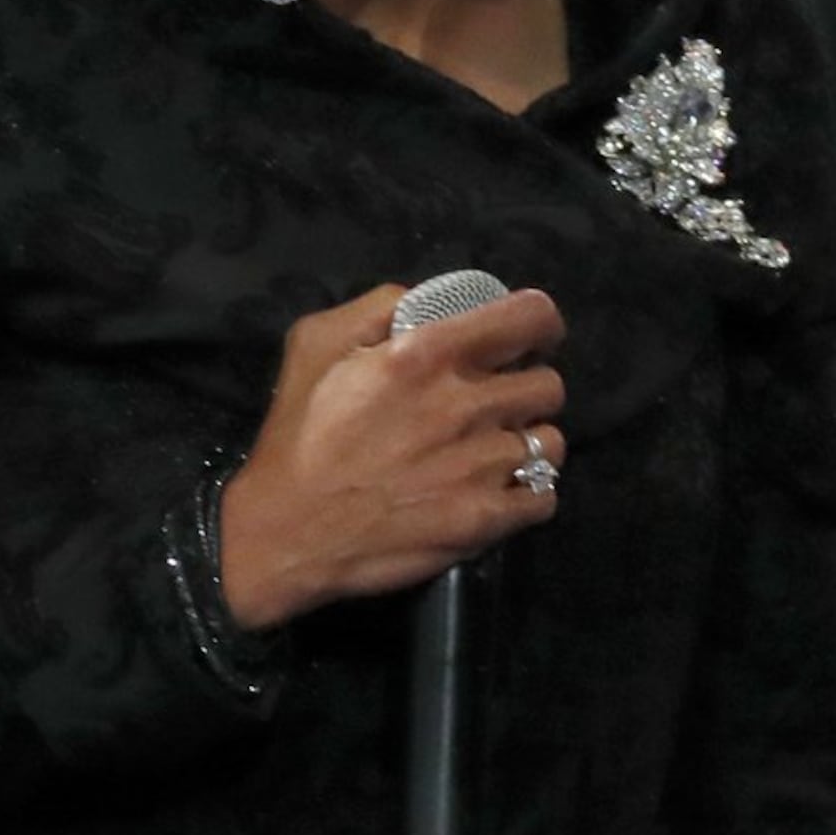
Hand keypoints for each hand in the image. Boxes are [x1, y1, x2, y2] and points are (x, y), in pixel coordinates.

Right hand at [213, 285, 567, 632]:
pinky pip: (545, 496)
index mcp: (427, 354)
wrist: (284, 534)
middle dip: (527, 388)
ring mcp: (481, 466)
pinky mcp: (486, 519)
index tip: (529, 339)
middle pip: (548, 384)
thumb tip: (434, 300)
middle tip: (496, 402)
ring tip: (493, 451)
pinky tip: (495, 492)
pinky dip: (528, 494)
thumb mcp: (316, 343)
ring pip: (551, 442)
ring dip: (528, 443)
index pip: (530, 318)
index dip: (539, 325)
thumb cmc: (297, 435)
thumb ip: (381, 306)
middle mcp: (465, 405)